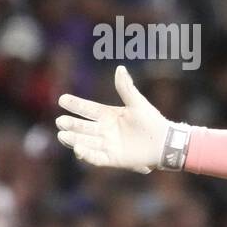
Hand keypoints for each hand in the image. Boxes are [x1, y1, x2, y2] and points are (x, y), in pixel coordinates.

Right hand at [56, 66, 171, 172]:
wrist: (166, 142)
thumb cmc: (153, 121)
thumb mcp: (137, 103)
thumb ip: (126, 88)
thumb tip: (120, 68)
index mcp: (109, 115)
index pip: (87, 109)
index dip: (75, 105)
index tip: (62, 99)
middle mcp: (105, 130)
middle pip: (82, 127)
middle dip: (70, 124)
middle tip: (60, 121)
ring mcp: (107, 145)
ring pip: (85, 141)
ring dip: (73, 139)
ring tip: (62, 135)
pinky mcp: (113, 159)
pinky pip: (96, 157)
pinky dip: (87, 154)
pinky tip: (78, 150)